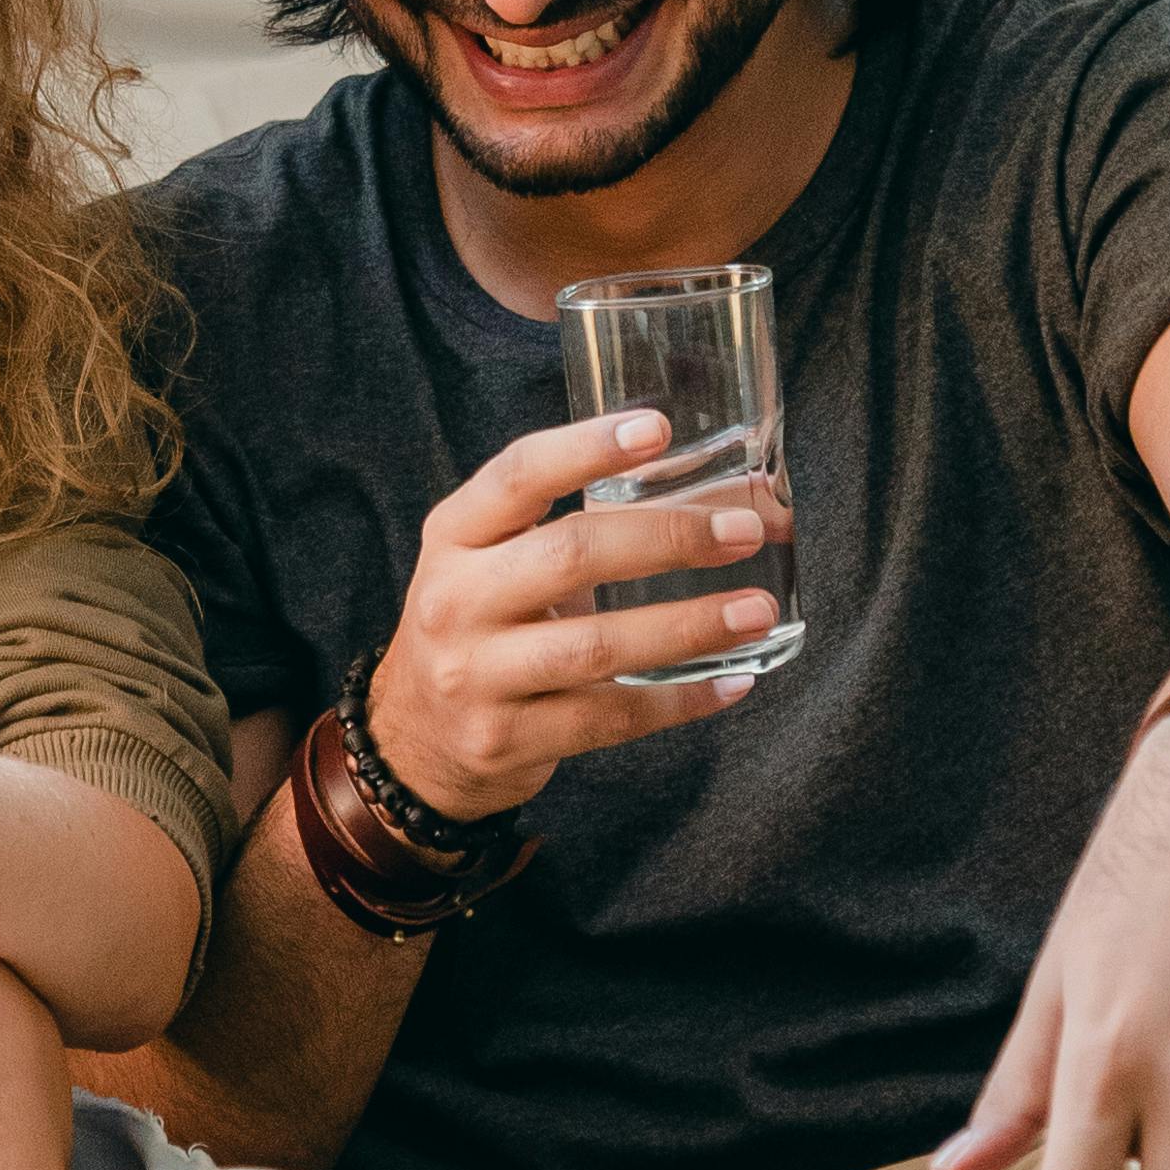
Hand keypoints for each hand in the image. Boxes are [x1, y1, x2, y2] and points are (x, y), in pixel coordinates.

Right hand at [368, 409, 786, 820]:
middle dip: (668, 539)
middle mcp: (455, 601)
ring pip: (597, 646)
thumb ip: (570, 530)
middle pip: (571, 554)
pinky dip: (679, 701)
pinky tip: (731, 682)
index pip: (518, 475)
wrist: (413, 739)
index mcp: (454, 537)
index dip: (587, 448)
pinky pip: (609, 718)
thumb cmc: (479, 630)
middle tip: (743, 533)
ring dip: (689, 627)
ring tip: (756, 612)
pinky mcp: (506, 739)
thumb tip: (713, 509)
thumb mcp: (489, 563)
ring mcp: (477, 676)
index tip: (658, 430)